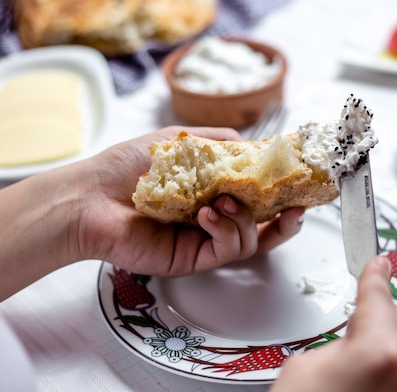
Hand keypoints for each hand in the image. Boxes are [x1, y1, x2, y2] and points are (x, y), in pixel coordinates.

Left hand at [76, 126, 305, 275]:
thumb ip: (222, 143)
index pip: (258, 198)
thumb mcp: (182, 141)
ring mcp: (205, 240)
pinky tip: (207, 215)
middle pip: (264, 229)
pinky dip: (226, 232)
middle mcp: (215, 218)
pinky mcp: (192, 259)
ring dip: (247, 221)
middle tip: (295, 211)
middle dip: (286, 222)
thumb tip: (257, 145)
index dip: (283, 194)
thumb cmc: (129, 166)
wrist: (91, 195)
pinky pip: (226, 251)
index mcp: (215, 191)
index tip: (301, 186)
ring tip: (223, 202)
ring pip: (250, 243)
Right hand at [270, 256, 396, 391]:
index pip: (378, 296)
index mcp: (381, 350)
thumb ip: (337, 341)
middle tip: (354, 336)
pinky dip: (396, 377)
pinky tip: (372, 388)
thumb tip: (353, 341)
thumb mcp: (304, 368)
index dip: (374, 275)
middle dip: (380, 321)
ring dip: (389, 354)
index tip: (379, 262)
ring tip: (358, 377)